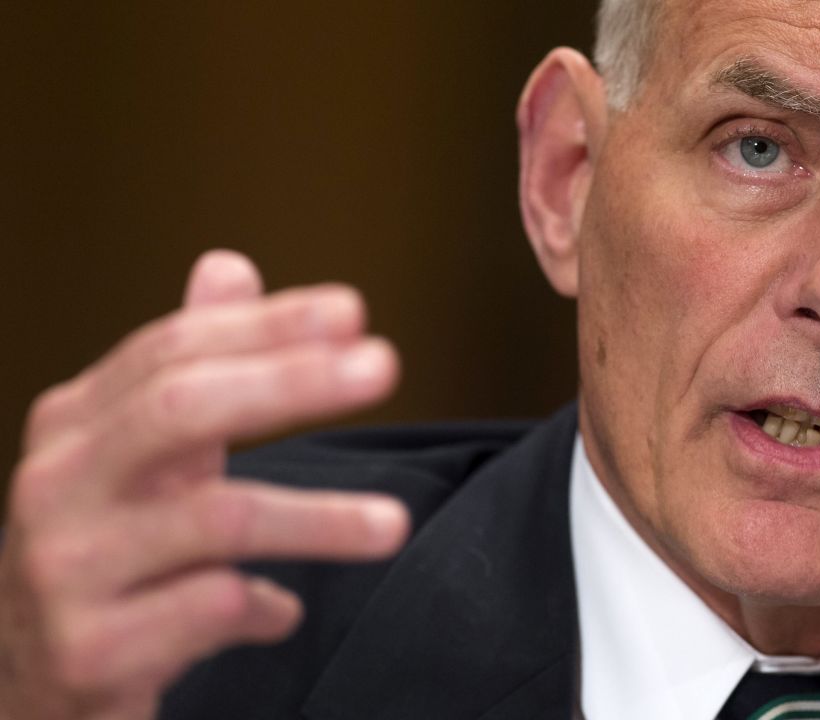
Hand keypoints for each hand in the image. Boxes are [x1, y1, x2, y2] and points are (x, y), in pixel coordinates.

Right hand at [0, 251, 409, 719]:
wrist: (23, 681)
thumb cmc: (104, 549)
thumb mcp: (135, 454)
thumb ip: (184, 366)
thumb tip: (229, 265)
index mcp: (74, 425)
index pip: (174, 351)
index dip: (268, 326)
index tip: (355, 312)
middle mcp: (58, 487)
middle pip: (180, 410)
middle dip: (290, 381)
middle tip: (383, 365)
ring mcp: (68, 570)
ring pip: (213, 520)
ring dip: (319, 518)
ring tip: (395, 524)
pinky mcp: (93, 651)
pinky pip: (209, 611)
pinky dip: (264, 608)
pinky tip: (285, 613)